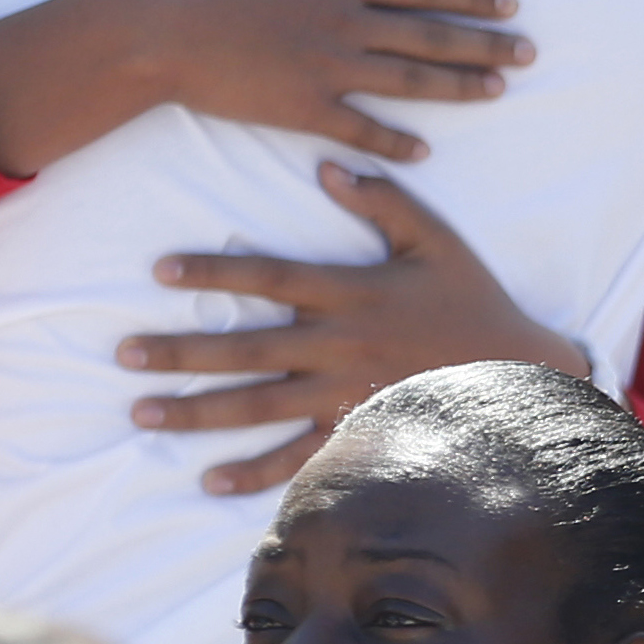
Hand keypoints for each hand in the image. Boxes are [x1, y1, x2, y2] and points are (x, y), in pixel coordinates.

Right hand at [0, 0, 533, 177]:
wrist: (151, 26)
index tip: (509, 4)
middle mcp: (344, 23)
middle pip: (430, 35)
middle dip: (486, 46)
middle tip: (531, 54)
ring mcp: (326, 69)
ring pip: (409, 81)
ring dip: (457, 88)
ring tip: (498, 92)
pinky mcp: (301, 108)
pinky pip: (360, 128)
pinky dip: (395, 141)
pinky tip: (426, 150)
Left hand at [119, 163, 589, 493]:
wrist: (521, 370)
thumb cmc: (476, 300)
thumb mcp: (437, 240)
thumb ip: (384, 201)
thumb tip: (328, 165)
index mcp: (354, 291)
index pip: (271, 276)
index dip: (214, 270)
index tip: (160, 268)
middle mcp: (341, 343)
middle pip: (247, 347)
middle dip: (182, 350)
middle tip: (122, 354)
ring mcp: (347, 393)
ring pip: (259, 404)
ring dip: (198, 410)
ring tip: (142, 411)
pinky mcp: (359, 430)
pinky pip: (299, 455)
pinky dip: (254, 472)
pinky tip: (208, 479)